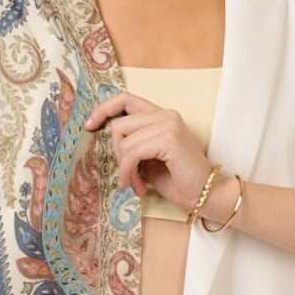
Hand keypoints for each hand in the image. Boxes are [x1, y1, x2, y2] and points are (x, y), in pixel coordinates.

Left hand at [85, 89, 222, 212]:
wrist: (206, 194)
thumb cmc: (178, 180)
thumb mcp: (148, 158)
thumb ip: (133, 144)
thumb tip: (108, 140)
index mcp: (160, 115)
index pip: (125, 99)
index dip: (103, 109)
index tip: (89, 126)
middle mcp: (165, 115)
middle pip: (119, 125)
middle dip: (117, 154)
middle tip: (127, 176)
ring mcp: (169, 124)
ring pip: (124, 141)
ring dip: (125, 168)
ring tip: (135, 184)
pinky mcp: (169, 139)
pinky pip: (132, 152)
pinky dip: (129, 172)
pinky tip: (138, 186)